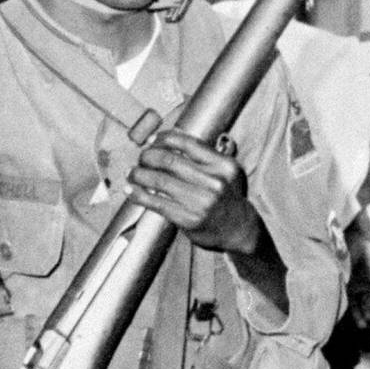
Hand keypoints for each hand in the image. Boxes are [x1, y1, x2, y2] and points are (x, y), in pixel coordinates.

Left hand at [129, 129, 262, 255]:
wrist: (238, 229)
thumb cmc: (226, 197)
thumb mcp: (225, 171)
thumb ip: (202, 156)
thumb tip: (162, 140)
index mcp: (223, 165)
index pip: (187, 143)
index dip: (163, 138)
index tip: (151, 140)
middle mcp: (214, 182)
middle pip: (169, 160)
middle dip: (148, 156)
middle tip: (140, 158)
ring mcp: (202, 202)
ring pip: (160, 180)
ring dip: (139, 174)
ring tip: (131, 173)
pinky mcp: (189, 219)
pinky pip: (157, 203)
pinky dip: (139, 195)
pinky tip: (131, 190)